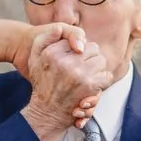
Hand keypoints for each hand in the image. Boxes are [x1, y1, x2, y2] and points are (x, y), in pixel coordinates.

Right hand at [22, 24, 112, 140]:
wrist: (46, 112)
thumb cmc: (42, 84)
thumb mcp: (34, 59)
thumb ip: (45, 40)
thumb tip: (59, 29)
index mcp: (53, 52)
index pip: (77, 40)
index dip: (79, 49)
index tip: (75, 58)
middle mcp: (66, 61)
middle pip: (93, 48)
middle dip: (90, 58)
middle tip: (83, 68)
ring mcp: (78, 73)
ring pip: (101, 60)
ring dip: (97, 69)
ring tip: (87, 76)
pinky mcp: (89, 85)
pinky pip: (106, 76)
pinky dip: (103, 81)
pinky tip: (93, 85)